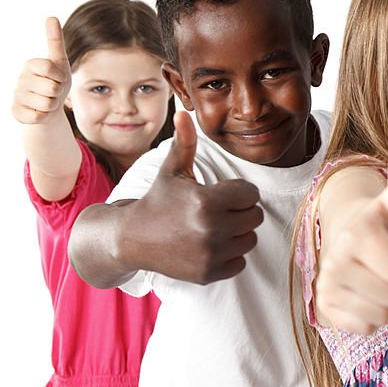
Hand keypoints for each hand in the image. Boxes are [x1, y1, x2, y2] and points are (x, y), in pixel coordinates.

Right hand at [12, 18, 71, 123]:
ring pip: (47, 104)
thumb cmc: (56, 81)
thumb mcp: (60, 62)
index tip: (58, 77)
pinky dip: (43, 116)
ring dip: (52, 106)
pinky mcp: (16, 112)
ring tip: (47, 101)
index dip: (60, 76)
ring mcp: (17, 95)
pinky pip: (38, 116)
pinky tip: (39, 111)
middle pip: (52, 89)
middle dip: (59, 93)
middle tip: (54, 92)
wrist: (48, 107)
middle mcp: (21, 79)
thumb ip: (55, 41)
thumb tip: (51, 16)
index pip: (49, 69)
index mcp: (31, 65)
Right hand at [132, 111, 263, 283]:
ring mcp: (210, 254)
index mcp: (206, 201)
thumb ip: (184, 143)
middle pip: (255, 217)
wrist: (132, 238)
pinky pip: (240, 262)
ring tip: (214, 227)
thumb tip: (184, 112)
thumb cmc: (158, 200)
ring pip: (250, 239)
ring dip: (238, 233)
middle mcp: (210, 229)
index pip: (251, 194)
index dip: (238, 192)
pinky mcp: (209, 273)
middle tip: (218, 211)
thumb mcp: (172, 171)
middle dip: (240, 211)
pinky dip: (230, 255)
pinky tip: (210, 246)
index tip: (221, 193)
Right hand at [314, 140, 387, 334]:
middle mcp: (336, 259)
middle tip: (386, 261)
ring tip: (377, 275)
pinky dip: (374, 315)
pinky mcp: (326, 310)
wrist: (349, 242)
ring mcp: (327, 287)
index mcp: (358, 231)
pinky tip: (366, 293)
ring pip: (384, 314)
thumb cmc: (384, 223)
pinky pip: (368, 327)